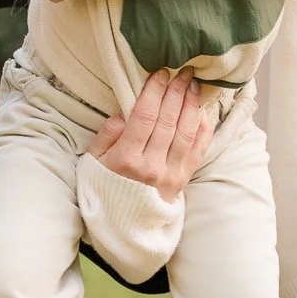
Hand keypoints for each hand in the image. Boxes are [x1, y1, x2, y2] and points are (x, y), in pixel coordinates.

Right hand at [88, 69, 210, 201]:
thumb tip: (124, 113)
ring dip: (192, 105)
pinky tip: (203, 112)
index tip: (161, 73)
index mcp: (126, 159)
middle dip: (177, 92)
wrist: (122, 226)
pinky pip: (198, 151)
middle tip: (183, 71)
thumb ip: (107, 135)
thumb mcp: (93, 161)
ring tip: (194, 85)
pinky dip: (203, 130)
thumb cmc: (103, 187)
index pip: (145, 117)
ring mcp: (171, 174)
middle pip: (168, 121)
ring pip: (186, 133)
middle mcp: (152, 166)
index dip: (155, 92)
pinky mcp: (183, 180)